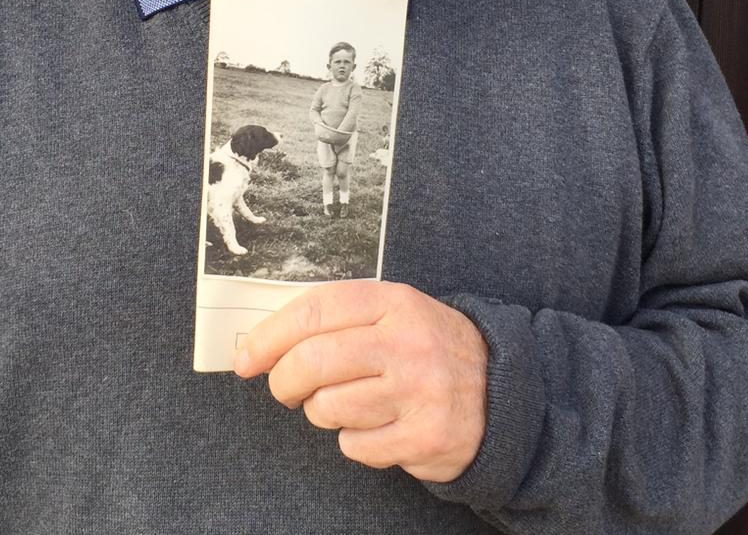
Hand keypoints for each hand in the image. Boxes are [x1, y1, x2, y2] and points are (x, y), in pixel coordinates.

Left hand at [234, 280, 487, 481]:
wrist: (501, 391)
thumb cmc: (428, 348)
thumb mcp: (394, 313)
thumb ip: (338, 320)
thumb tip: (264, 344)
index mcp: (394, 302)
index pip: (315, 310)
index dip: (271, 335)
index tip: (246, 357)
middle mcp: (407, 342)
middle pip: (314, 361)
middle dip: (284, 381)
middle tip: (284, 389)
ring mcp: (418, 390)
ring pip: (329, 407)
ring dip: (322, 411)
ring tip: (345, 404)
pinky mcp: (425, 436)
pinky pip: (356, 446)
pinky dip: (354, 442)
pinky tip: (376, 426)